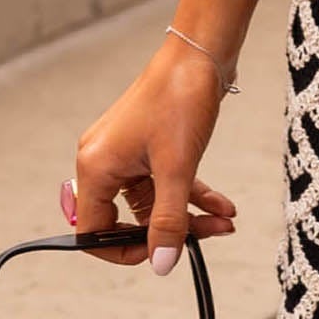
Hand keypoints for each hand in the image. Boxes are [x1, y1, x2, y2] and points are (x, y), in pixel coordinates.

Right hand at [67, 39, 241, 275]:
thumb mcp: (177, 168)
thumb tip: (162, 264)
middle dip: (169, 232)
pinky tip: (223, 206)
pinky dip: (192, 196)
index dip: (124, 251)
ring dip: (188, 216)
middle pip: (127, 220)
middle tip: (207, 236)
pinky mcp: (149, 147)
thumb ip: (168, 221)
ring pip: (153, 203)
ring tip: (225, 222)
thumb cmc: (179, 99)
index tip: (162, 254)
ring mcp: (127, 155)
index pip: (93, 232)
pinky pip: (165, 184)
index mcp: (96, 167)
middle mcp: (104, 162)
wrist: (199, 54)